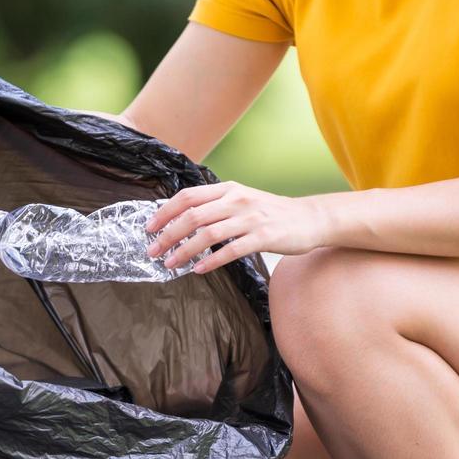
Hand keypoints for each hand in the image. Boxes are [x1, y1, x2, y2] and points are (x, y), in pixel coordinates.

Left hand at [145, 182, 329, 273]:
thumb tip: (183, 219)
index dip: (165, 212)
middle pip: (193, 215)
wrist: (309, 218)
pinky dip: (211, 261)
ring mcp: (250, 218)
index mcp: (228, 189)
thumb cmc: (270, 212)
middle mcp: (237, 200)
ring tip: (170, 264)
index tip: (149, 228)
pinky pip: (231, 250)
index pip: (187, 196)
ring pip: (208, 234)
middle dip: (168, 234)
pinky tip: (198, 269)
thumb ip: (215, 205)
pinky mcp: (263, 237)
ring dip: (184, 250)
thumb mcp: (242, 199)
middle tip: (153, 251)